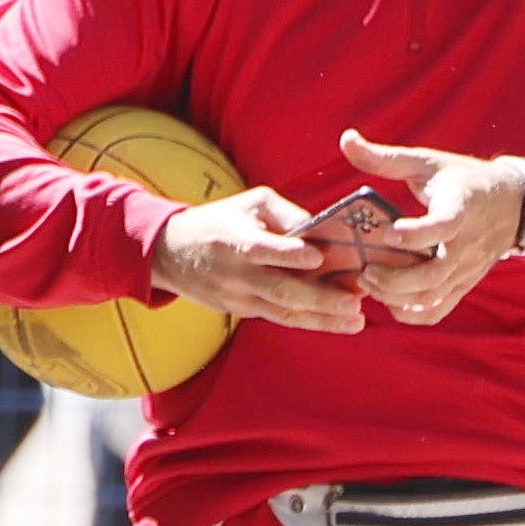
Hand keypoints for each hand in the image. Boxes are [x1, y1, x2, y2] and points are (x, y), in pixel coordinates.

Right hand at [150, 189, 365, 333]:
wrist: (169, 255)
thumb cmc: (219, 222)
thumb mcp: (251, 203)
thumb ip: (288, 213)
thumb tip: (326, 230)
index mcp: (233, 240)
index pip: (260, 249)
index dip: (288, 254)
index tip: (318, 257)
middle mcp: (235, 272)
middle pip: (279, 290)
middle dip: (319, 297)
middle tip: (354, 300)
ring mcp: (237, 296)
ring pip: (282, 312)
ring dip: (321, 318)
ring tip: (355, 320)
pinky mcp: (240, 310)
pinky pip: (277, 317)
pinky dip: (309, 321)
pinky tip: (336, 321)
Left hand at [337, 129, 524, 325]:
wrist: (513, 203)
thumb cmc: (461, 179)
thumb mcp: (428, 162)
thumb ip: (385, 158)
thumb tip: (346, 139)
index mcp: (461, 207)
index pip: (445, 225)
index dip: (418, 233)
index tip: (389, 233)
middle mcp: (468, 242)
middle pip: (434, 273)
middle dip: (394, 278)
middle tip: (364, 270)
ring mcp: (467, 268)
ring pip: (433, 295)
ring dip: (396, 296)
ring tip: (369, 282)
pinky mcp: (464, 284)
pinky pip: (437, 310)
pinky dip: (410, 312)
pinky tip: (388, 299)